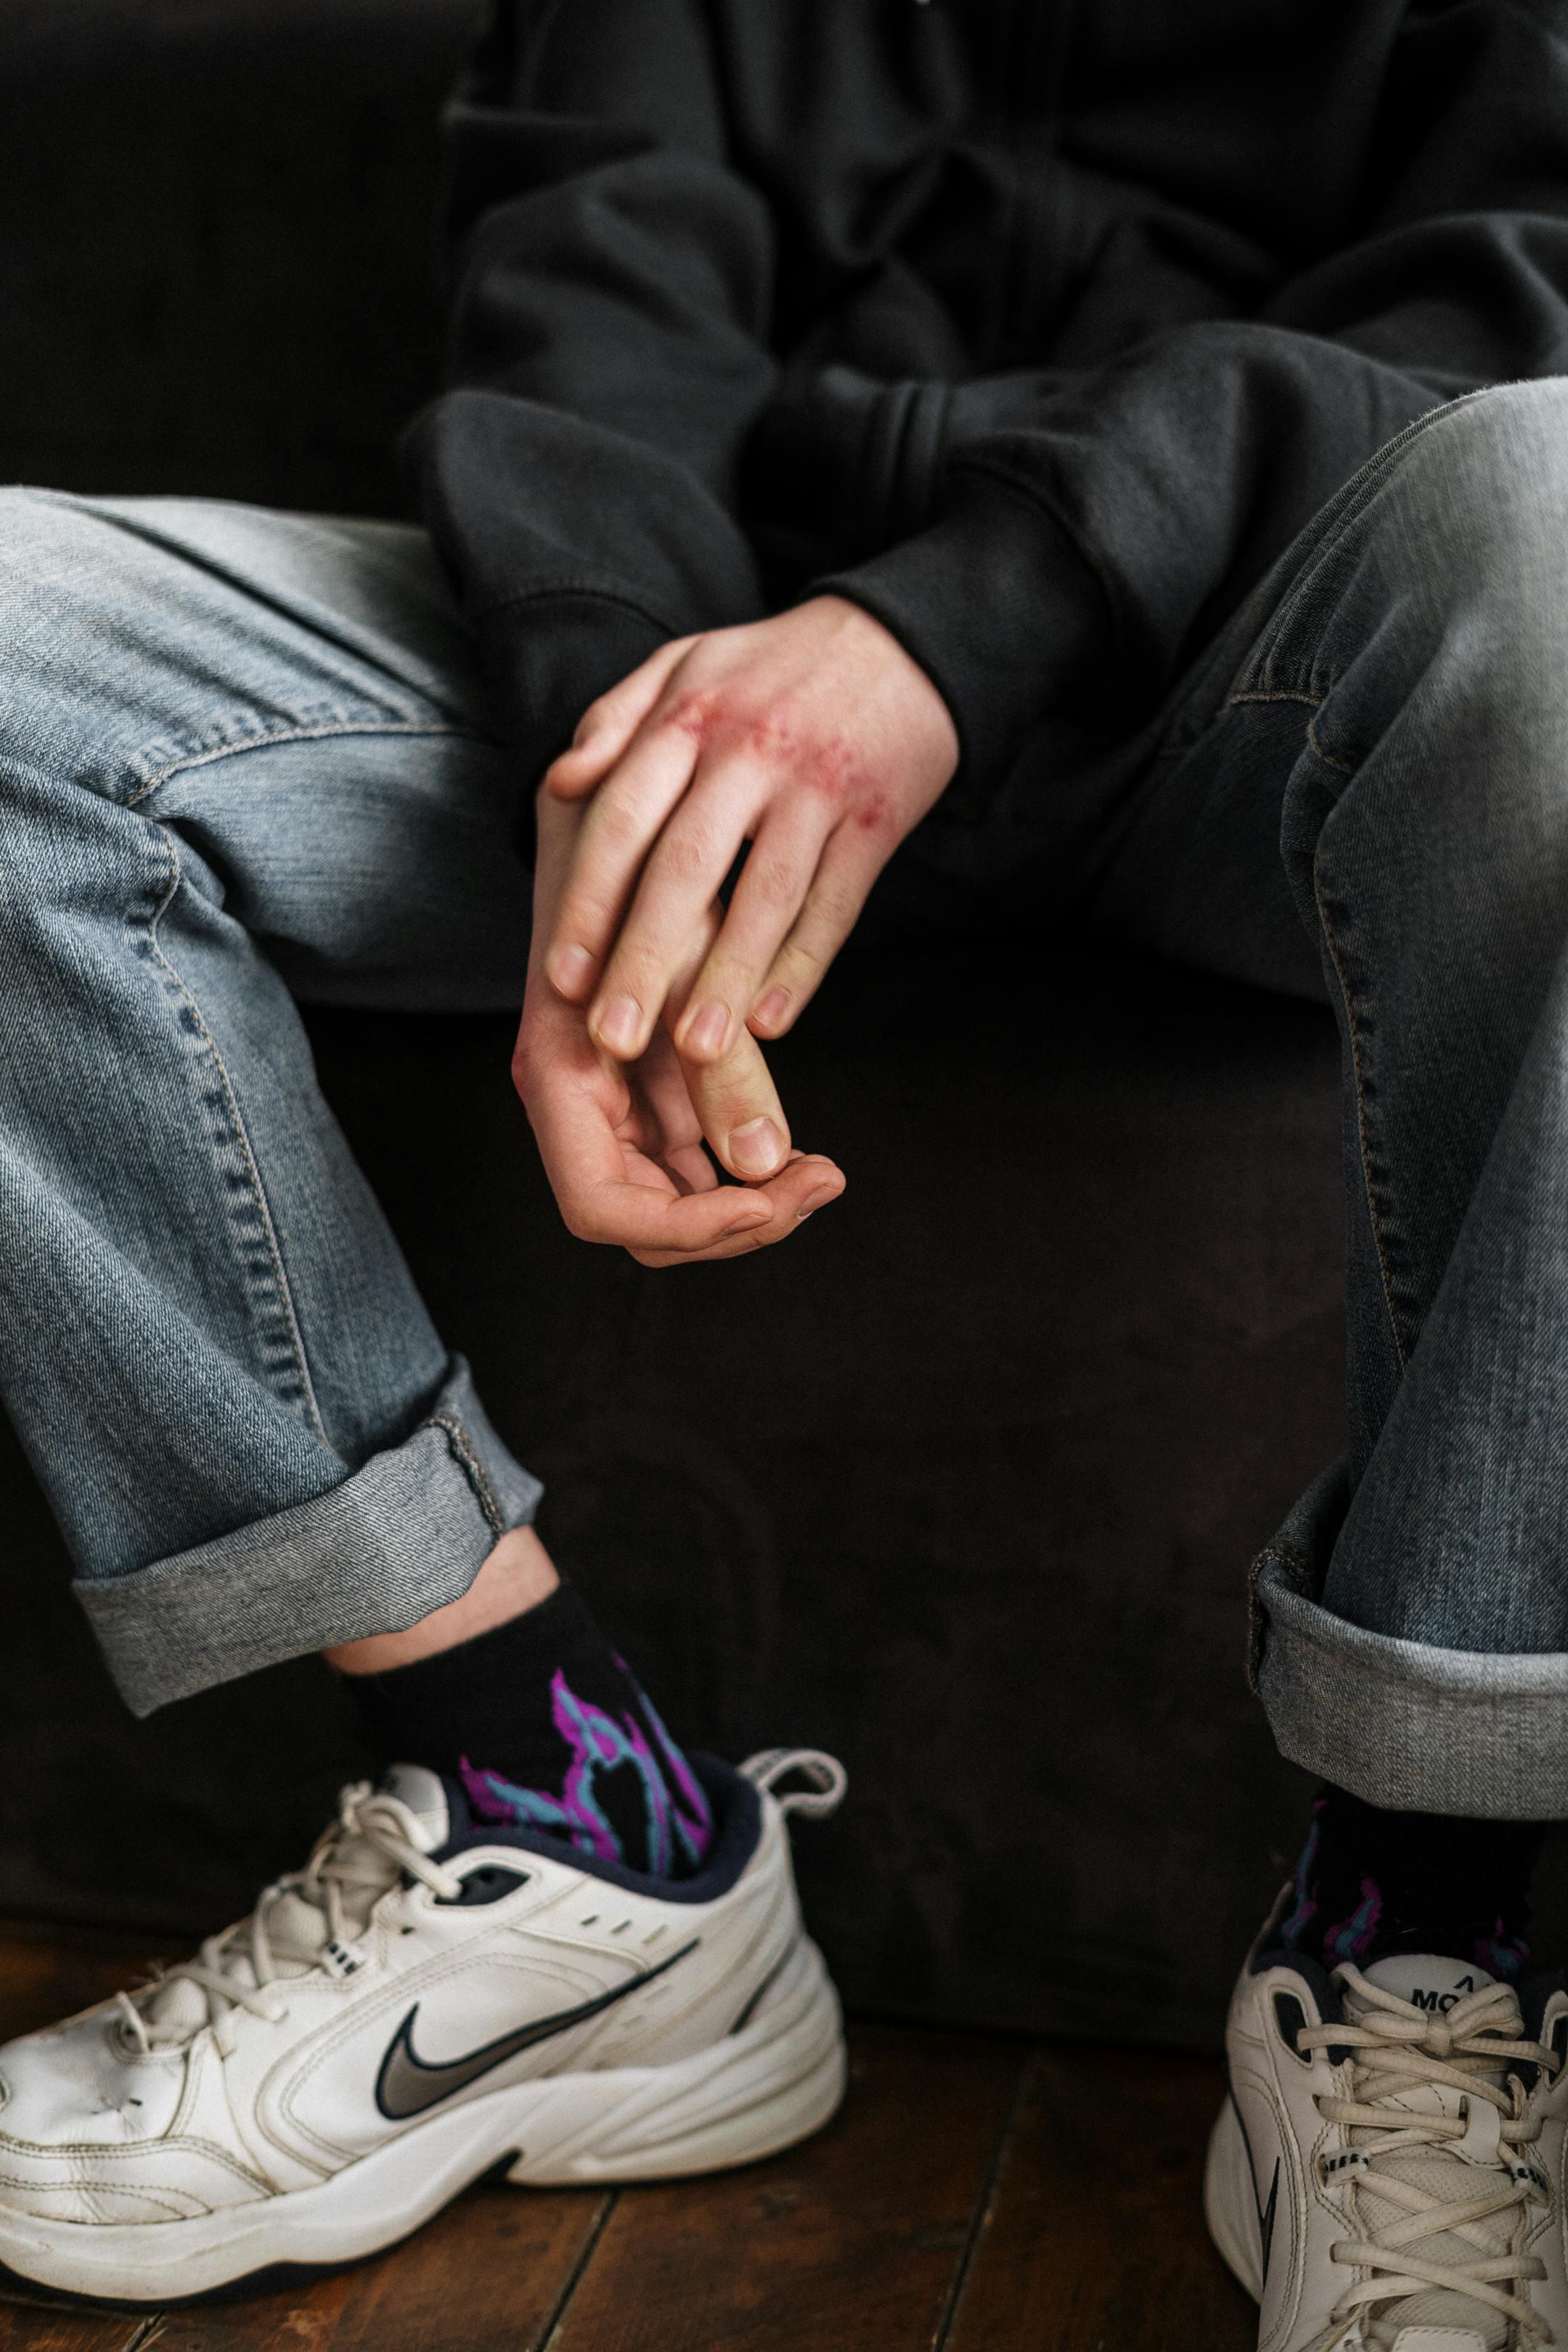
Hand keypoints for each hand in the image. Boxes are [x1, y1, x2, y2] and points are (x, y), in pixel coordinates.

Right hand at [513, 791, 843, 1265]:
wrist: (626, 831)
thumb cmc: (648, 882)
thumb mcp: (692, 970)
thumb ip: (723, 1069)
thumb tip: (763, 1164)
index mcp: (558, 1081)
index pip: (603, 1207)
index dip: (684, 1225)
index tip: (766, 1201)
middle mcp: (575, 1110)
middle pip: (643, 1223)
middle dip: (731, 1222)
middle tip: (820, 1184)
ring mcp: (612, 1110)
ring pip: (673, 1205)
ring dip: (746, 1205)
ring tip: (821, 1173)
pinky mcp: (648, 1100)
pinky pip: (692, 1167)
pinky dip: (743, 1173)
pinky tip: (797, 1155)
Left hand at [541, 596, 958, 1066]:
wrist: (903, 642)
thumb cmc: (772, 669)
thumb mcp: (686, 666)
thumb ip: (616, 721)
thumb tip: (560, 783)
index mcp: (689, 715)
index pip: (624, 818)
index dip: (591, 900)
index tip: (564, 975)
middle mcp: (750, 751)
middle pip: (685, 869)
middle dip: (645, 959)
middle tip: (613, 1036)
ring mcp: (818, 787)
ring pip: (765, 896)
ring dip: (729, 978)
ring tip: (695, 1049)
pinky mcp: (877, 819)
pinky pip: (837, 902)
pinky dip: (805, 964)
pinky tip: (773, 1021)